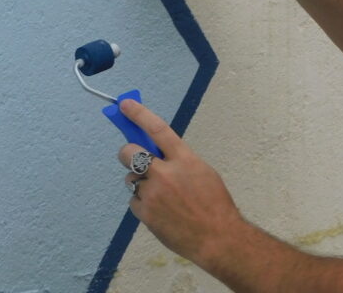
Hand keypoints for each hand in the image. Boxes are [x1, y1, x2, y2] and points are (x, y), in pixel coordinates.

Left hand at [118, 99, 242, 263]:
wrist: (217, 238)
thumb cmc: (214, 203)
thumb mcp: (202, 171)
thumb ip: (179, 159)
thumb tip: (157, 152)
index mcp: (184, 159)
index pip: (157, 129)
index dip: (139, 114)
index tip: (125, 104)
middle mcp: (165, 173)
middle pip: (129, 152)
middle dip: (127, 153)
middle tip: (133, 158)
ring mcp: (153, 194)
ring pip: (131, 179)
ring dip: (140, 183)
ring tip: (159, 195)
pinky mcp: (145, 213)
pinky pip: (134, 201)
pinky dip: (143, 203)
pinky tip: (159, 210)